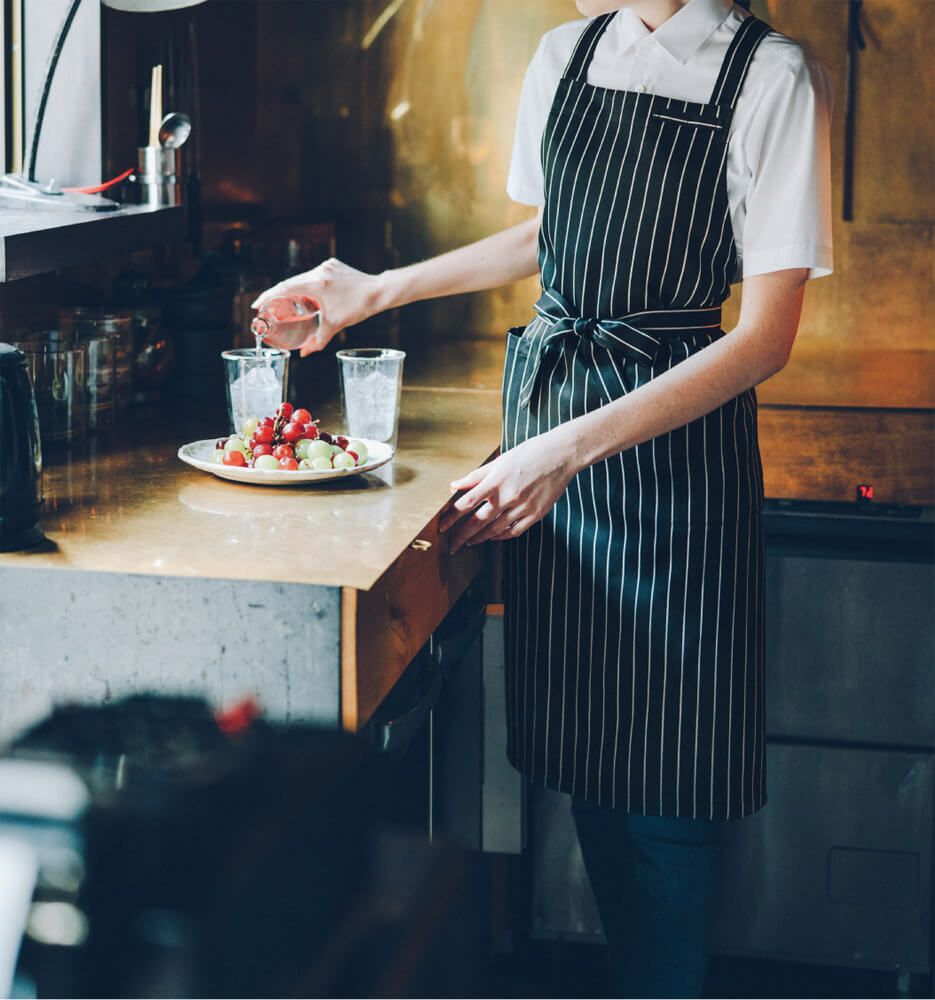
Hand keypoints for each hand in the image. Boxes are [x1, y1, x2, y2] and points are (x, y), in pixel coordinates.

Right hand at [251, 258, 384, 357]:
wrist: (380, 291)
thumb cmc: (359, 307)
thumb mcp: (336, 325)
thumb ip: (318, 340)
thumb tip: (305, 353)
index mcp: (316, 284)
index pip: (284, 289)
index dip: (268, 297)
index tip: (257, 306)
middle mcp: (319, 272)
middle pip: (291, 283)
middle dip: (277, 295)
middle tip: (267, 307)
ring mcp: (326, 266)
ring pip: (303, 278)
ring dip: (293, 290)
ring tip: (285, 303)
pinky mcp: (333, 266)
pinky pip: (315, 275)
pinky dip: (308, 285)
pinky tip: (308, 295)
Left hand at [440, 429, 579, 553]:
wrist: (562, 455)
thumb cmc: (531, 453)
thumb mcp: (500, 460)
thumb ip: (476, 476)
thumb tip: (455, 485)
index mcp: (496, 481)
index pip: (466, 503)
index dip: (451, 517)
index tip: (442, 526)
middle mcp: (508, 496)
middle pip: (478, 522)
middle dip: (462, 536)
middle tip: (452, 545)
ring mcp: (523, 507)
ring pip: (495, 530)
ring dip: (480, 538)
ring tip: (470, 542)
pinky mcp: (536, 514)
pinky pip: (514, 531)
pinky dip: (501, 536)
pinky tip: (493, 536)